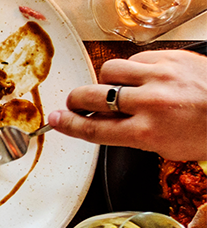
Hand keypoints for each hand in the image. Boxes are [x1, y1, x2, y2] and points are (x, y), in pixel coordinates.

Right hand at [49, 49, 206, 161]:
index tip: (55, 120)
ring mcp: (159, 76)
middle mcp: (150, 103)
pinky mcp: (170, 57)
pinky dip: (132, 69)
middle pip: (92, 96)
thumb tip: (142, 170)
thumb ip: (137, 141)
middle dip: (77, 100)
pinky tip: (141, 77)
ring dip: (107, 81)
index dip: (68, 124)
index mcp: (148, 133)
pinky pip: (134, 59)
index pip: (94, 128)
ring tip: (115, 89)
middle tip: (75, 102)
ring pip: (110, 72)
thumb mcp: (173, 150)